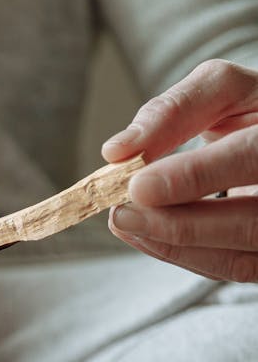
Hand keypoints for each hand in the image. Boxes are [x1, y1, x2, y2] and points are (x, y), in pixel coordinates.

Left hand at [102, 59, 257, 280]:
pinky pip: (227, 268)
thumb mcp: (222, 92)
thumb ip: (174, 111)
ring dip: (170, 246)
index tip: (138, 186)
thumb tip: (117, 151)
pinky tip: (145, 235)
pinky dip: (180, 256)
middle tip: (122, 214)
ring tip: (124, 222)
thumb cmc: (251, 112)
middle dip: (177, 225)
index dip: (195, 176)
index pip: (250, 157)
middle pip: (248, 224)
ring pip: (235, 259)